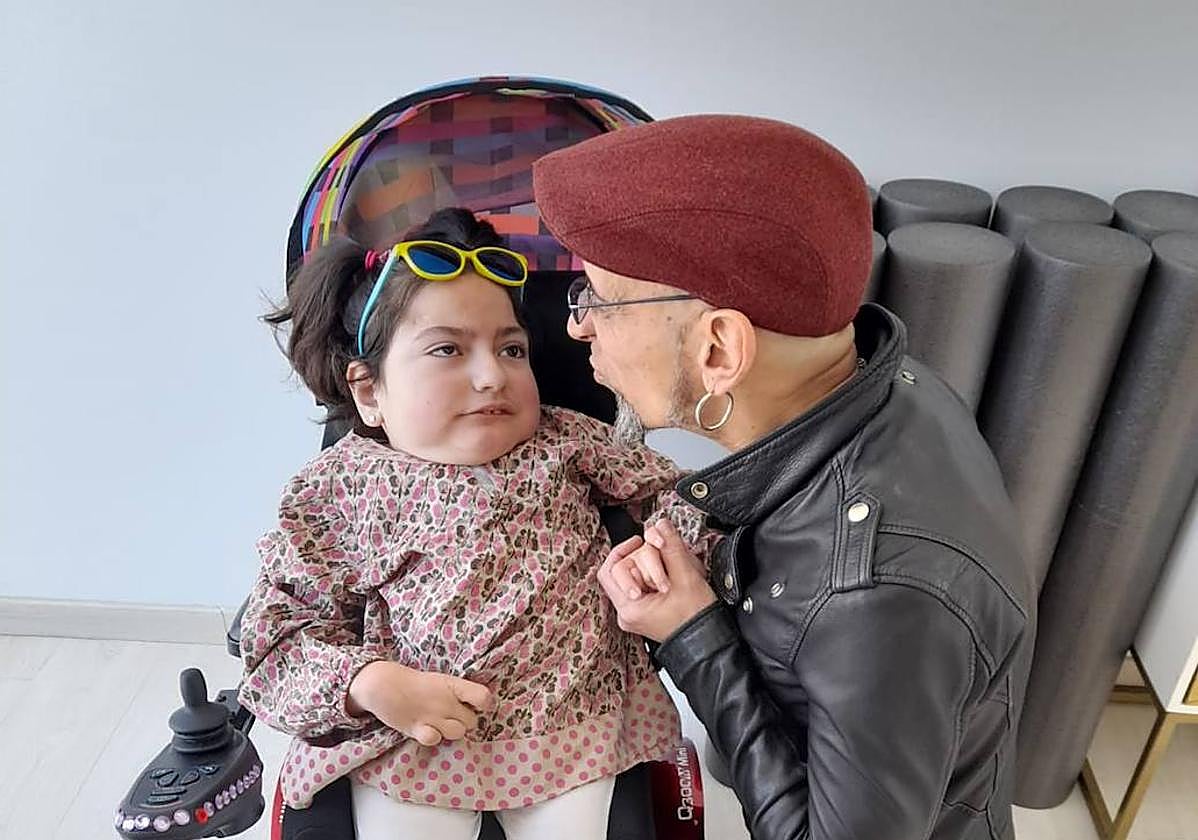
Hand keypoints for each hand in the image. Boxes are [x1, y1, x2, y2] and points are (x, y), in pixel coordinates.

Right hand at [347, 661, 493, 745]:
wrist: (385, 684)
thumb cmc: (416, 683)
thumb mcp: (441, 681)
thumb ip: (458, 693)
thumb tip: (478, 706)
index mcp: (453, 685)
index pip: (483, 697)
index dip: (484, 704)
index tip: (477, 705)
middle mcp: (446, 701)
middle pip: (472, 721)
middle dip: (464, 720)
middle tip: (452, 715)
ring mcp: (432, 715)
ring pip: (458, 733)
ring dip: (451, 730)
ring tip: (439, 722)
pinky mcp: (417, 728)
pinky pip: (435, 739)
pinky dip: (433, 737)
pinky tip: (426, 729)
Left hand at [597, 518, 717, 642]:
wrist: (708, 641)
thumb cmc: (696, 619)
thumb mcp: (685, 577)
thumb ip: (671, 547)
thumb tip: (661, 525)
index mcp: (629, 608)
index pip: (610, 570)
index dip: (624, 550)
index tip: (640, 541)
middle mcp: (628, 613)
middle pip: (622, 571)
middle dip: (643, 559)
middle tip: (662, 560)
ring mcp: (636, 613)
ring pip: (634, 576)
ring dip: (651, 567)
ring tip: (671, 573)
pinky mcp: (646, 612)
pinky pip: (643, 585)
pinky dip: (654, 576)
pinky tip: (670, 578)